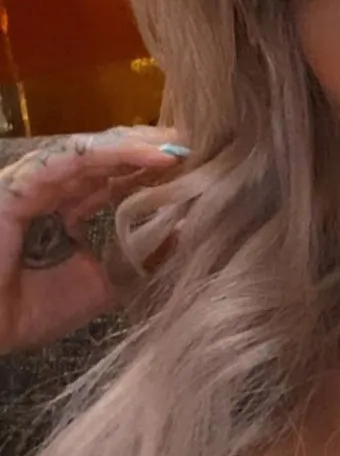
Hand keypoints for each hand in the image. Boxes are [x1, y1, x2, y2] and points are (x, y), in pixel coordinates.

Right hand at [0, 126, 189, 352]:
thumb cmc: (28, 310)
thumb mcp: (103, 284)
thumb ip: (141, 260)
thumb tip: (187, 232)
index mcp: (68, 208)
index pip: (117, 178)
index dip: (154, 171)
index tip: (198, 168)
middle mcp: (53, 188)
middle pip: (111, 157)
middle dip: (154, 150)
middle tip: (200, 146)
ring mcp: (37, 181)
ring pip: (98, 151)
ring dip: (144, 147)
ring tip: (184, 146)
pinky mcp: (22, 182)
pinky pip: (76, 158)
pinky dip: (118, 154)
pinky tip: (156, 156)